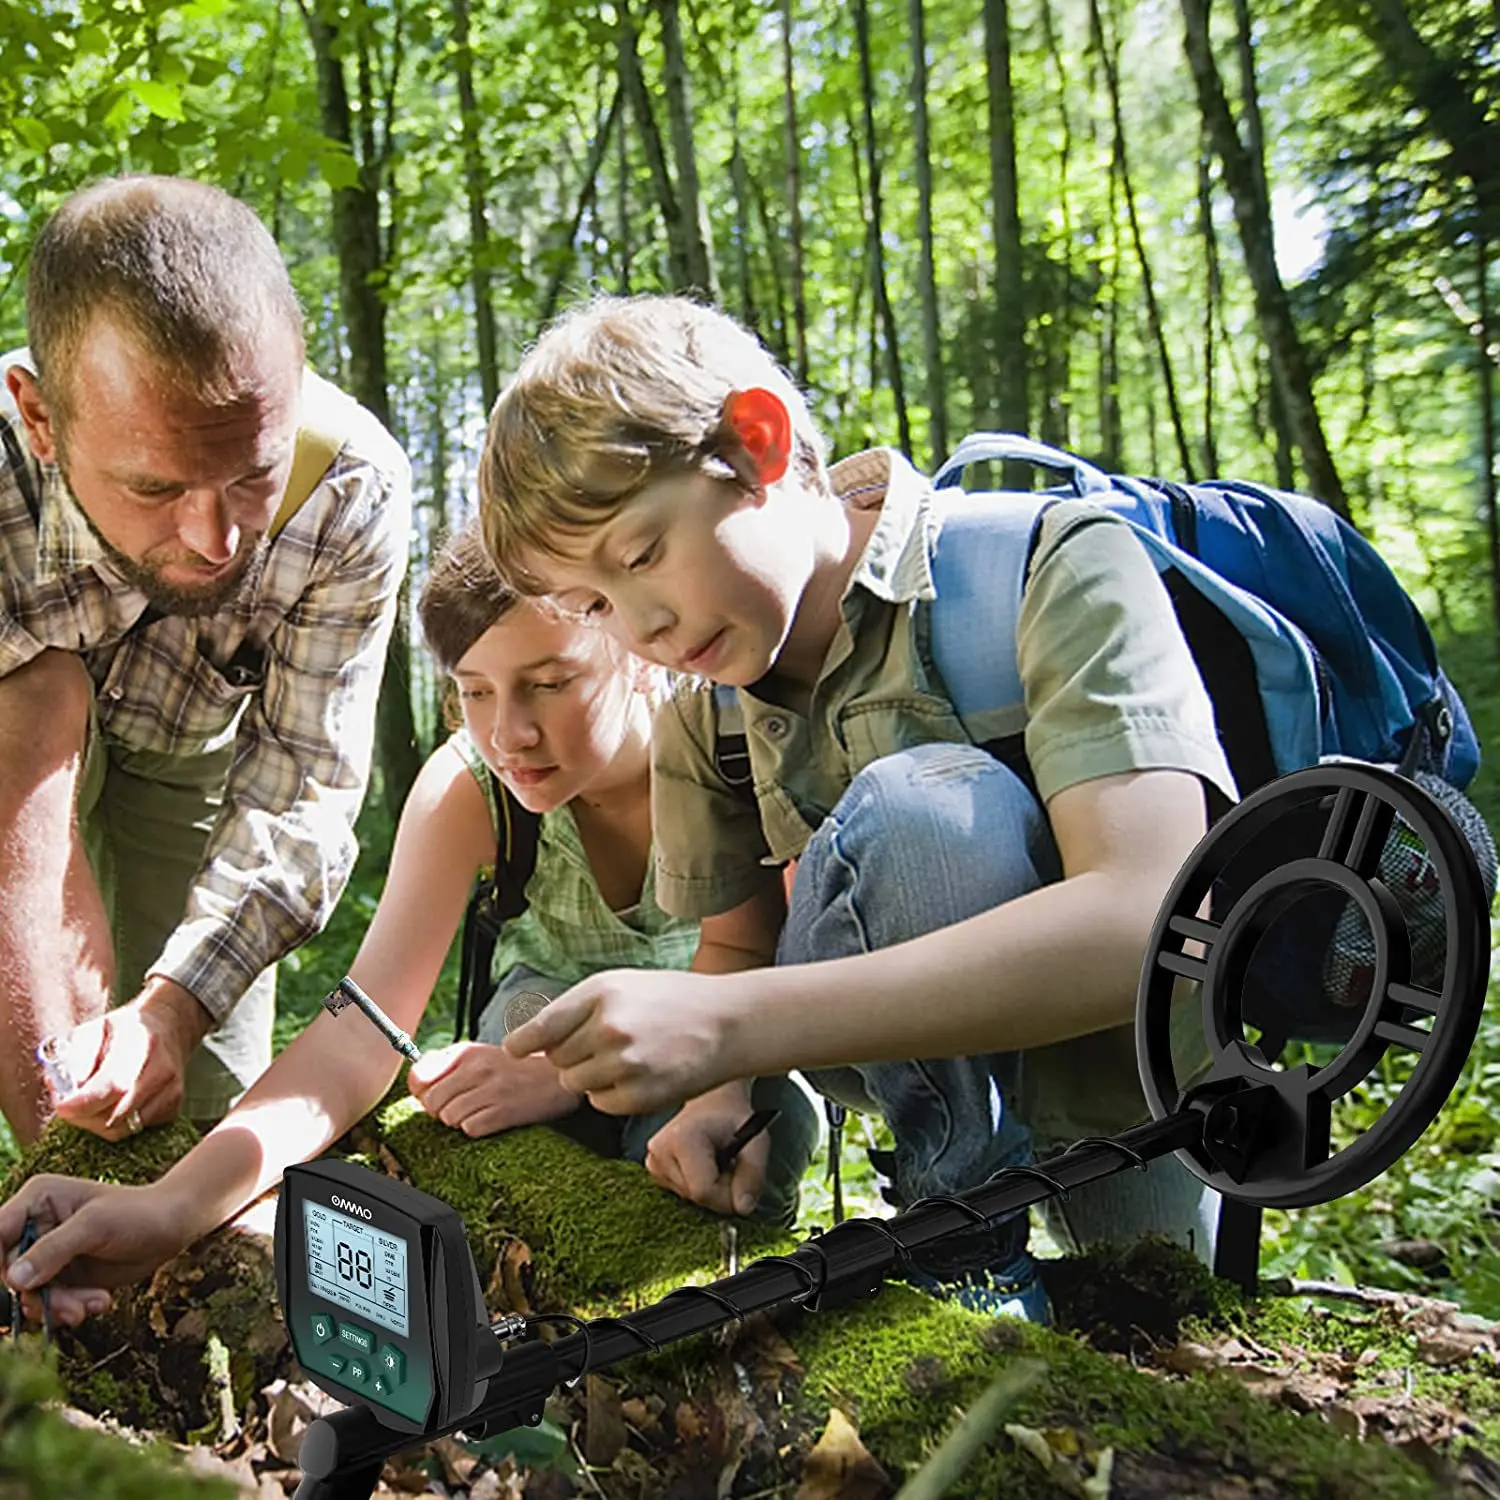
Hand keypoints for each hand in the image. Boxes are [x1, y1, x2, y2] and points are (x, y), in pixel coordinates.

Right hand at [0, 1175, 196, 1328]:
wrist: (172, 1227)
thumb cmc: (137, 1213)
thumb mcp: (95, 1226)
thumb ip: (52, 1251)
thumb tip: (13, 1280)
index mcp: (36, 1200)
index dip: (0, 1264)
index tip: (16, 1287)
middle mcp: (35, 1226)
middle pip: (10, 1272)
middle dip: (38, 1296)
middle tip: (70, 1309)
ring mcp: (47, 1254)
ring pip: (28, 1293)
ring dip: (57, 1307)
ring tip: (91, 1306)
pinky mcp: (62, 1276)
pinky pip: (49, 1302)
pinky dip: (70, 1309)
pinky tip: (99, 1303)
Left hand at [54, 978, 212, 1139]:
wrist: (169, 1026)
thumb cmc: (125, 1029)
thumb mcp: (97, 1028)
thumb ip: (80, 1056)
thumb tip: (68, 1089)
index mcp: (141, 1043)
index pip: (113, 1085)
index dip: (83, 1104)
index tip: (61, 1106)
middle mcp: (163, 1069)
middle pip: (116, 1114)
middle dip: (83, 1117)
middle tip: (68, 1106)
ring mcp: (172, 1090)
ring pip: (123, 1129)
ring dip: (97, 1123)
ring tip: (87, 1105)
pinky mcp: (174, 1107)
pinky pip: (134, 1130)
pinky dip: (115, 1124)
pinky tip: (110, 1106)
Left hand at [407, 1042, 579, 1136]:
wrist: (559, 1073)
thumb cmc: (517, 1065)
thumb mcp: (480, 1054)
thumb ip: (446, 1062)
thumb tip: (417, 1079)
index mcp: (467, 1052)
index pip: (418, 1076)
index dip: (422, 1091)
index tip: (434, 1094)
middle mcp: (476, 1068)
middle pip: (431, 1102)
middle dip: (440, 1109)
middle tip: (459, 1105)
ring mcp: (491, 1090)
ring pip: (448, 1117)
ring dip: (459, 1120)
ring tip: (477, 1111)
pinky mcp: (505, 1111)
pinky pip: (470, 1129)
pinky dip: (476, 1128)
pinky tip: (490, 1118)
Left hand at [503, 968, 739, 1114]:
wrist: (727, 1023)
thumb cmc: (671, 1000)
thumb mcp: (622, 985)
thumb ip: (577, 1008)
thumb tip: (531, 1040)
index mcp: (601, 993)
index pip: (542, 1027)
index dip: (522, 1042)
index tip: (513, 1050)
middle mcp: (609, 1027)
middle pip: (556, 1059)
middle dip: (571, 1055)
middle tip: (605, 1044)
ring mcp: (625, 1063)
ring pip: (575, 1083)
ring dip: (590, 1076)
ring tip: (625, 1058)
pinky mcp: (640, 1095)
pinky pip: (600, 1103)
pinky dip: (612, 1095)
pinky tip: (638, 1075)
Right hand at [643, 1082, 764, 1217]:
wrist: (712, 1104)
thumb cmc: (734, 1119)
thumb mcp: (756, 1141)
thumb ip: (753, 1174)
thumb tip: (743, 1209)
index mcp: (681, 1139)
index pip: (704, 1191)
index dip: (728, 1196)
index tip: (741, 1181)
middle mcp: (659, 1151)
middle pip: (695, 1196)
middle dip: (720, 1191)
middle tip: (731, 1166)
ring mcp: (652, 1161)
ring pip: (688, 1198)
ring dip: (710, 1189)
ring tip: (717, 1162)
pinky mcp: (652, 1169)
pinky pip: (681, 1193)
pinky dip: (697, 1186)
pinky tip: (703, 1166)